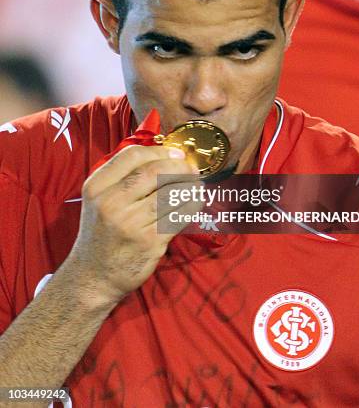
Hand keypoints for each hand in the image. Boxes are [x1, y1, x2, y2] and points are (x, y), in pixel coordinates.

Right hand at [68, 145, 201, 305]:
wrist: (93, 277)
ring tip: (196, 185)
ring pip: (170, 193)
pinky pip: (179, 215)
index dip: (160, 151)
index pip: (132, 156)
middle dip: (179, 166)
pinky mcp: (149, 241)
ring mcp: (131, 223)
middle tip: (191, 168)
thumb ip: (122, 177)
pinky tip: (195, 202)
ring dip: (189, 186)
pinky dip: (192, 205)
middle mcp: (111, 202)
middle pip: (154, 172)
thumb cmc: (102, 233)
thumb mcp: (99, 200)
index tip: (176, 153)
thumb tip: (165, 156)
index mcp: (97, 187)